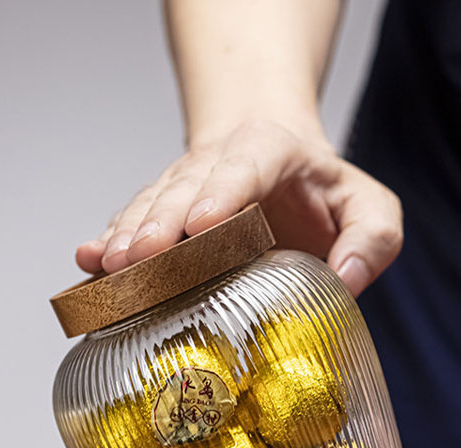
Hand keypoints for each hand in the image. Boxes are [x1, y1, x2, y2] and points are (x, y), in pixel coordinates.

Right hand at [76, 120, 402, 297]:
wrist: (280, 166)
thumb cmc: (323, 193)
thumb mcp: (369, 208)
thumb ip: (372, 239)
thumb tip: (346, 281)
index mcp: (274, 153)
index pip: (248, 165)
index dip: (224, 192)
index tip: (203, 225)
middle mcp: (220, 163)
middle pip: (185, 186)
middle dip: (161, 222)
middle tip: (141, 259)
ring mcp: (186, 184)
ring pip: (152, 202)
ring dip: (129, 234)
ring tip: (109, 266)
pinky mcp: (164, 208)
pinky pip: (133, 220)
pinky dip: (110, 241)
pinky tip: (88, 262)